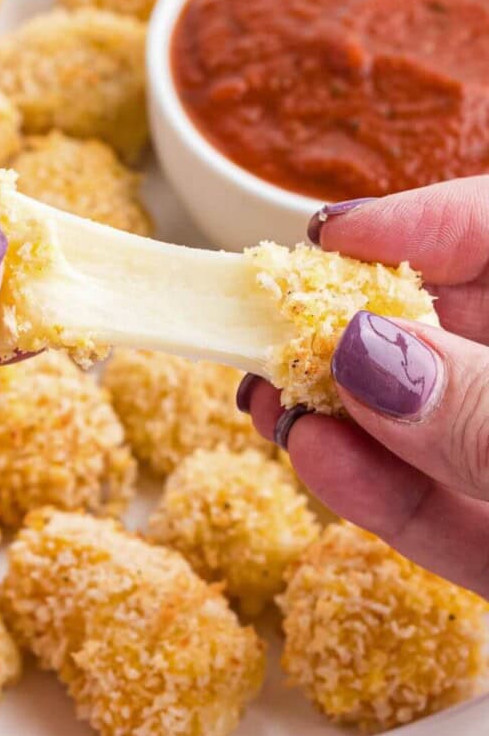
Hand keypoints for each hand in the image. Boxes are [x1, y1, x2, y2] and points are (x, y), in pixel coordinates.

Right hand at [238, 176, 488, 597]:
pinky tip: (320, 463)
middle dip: (349, 330)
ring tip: (271, 403)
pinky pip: (441, 512)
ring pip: (421, 424)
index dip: (417, 223)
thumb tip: (358, 350)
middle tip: (268, 329)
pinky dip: (378, 495)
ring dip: (340, 415)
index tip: (328, 236)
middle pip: (439, 329)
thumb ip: (483, 410)